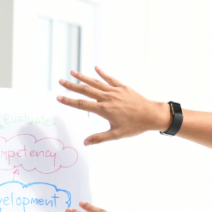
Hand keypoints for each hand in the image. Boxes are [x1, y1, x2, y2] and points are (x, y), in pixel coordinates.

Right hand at [56, 67, 171, 145]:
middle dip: (72, 86)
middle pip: (86, 90)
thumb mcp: (117, 134)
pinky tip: (96, 68)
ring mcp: (115, 91)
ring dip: (83, 77)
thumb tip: (85, 143)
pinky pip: (110, 78)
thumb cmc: (135, 126)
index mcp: (104, 110)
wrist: (152, 115)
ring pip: (96, 82)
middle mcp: (107, 98)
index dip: (69, 101)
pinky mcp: (123, 87)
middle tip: (60, 81)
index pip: (82, 104)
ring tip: (73, 72)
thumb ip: (100, 138)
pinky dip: (102, 73)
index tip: (58, 97)